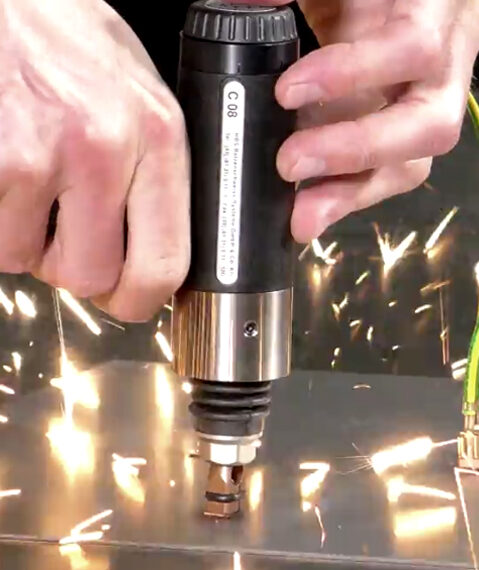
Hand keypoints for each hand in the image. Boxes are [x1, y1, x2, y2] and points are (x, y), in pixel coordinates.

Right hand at [0, 0, 189, 320]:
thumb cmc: (68, 37)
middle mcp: (104, 148)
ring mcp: (39, 154)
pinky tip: (4, 173)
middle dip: (71, 266)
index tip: (126, 298)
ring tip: (28, 183)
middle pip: (91, 277)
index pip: (165, 264)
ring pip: (28, 262)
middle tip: (62, 228)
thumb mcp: (137, 96)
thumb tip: (149, 248)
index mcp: (158, 137)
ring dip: (24, 238)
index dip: (139, 299)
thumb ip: (151, 177)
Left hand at [228, 0, 478, 241]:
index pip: (411, 49)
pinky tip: (307, 211)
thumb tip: (245, 5)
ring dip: (350, 193)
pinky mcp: (398, 140)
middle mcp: (441, 69)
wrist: (395, 4)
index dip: (354, 74)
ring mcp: (421, 110)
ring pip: (408, 165)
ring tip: (301, 217)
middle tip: (289, 165)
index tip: (287, 92)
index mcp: (432, 12)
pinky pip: (383, 177)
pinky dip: (344, 196)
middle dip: (354, 151)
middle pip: (427, 125)